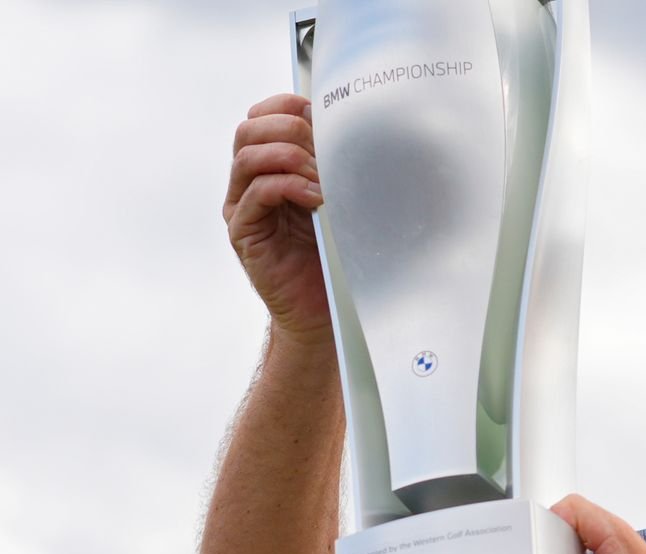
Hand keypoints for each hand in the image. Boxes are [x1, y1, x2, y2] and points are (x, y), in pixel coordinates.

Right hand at [223, 93, 329, 343]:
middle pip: (249, 129)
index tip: (321, 114)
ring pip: (248, 156)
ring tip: (322, 177)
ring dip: (290, 157)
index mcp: (269, 168)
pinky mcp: (243, 232)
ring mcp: (242, 207)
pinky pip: (256, 193)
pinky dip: (288, 186)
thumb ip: (335, 166)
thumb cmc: (335, 254)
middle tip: (323, 149)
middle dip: (289, 129)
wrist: (324, 308)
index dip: (287, 106)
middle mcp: (248, 183)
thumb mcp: (338, 200)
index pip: (262, 117)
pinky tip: (317, 198)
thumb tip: (357, 130)